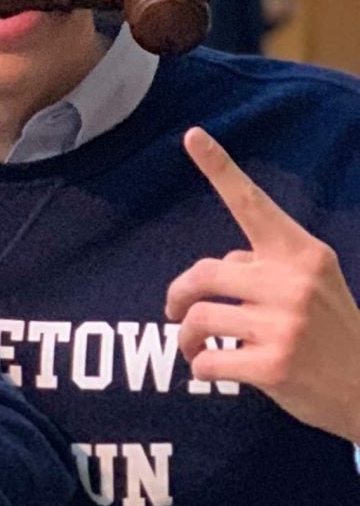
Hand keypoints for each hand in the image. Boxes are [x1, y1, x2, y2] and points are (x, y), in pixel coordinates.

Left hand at [166, 127, 359, 441]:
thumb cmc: (331, 333)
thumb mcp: (315, 284)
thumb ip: (270, 265)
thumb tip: (225, 263)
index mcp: (302, 254)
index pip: (254, 205)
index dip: (219, 169)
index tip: (191, 135)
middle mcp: (293, 282)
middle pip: (204, 272)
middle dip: (178, 295)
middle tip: (175, 311)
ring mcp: (285, 325)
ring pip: (199, 318)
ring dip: (187, 336)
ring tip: (196, 345)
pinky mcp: (273, 365)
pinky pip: (207, 359)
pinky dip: (200, 367)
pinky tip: (214, 369)